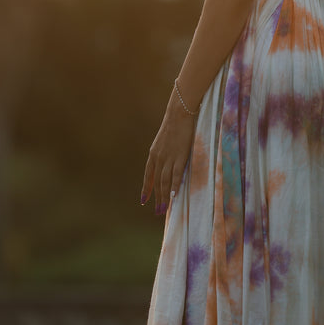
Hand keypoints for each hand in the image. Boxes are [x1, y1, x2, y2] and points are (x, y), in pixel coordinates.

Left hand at [140, 90, 196, 214]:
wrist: (179, 114)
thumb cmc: (174, 124)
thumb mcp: (164, 140)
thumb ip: (163, 152)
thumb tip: (165, 160)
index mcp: (153, 154)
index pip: (148, 175)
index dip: (146, 188)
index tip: (144, 200)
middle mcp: (158, 158)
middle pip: (156, 182)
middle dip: (157, 197)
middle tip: (158, 211)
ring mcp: (168, 158)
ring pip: (165, 182)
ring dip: (164, 197)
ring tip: (164, 209)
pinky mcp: (179, 157)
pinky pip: (176, 176)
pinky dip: (174, 187)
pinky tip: (174, 197)